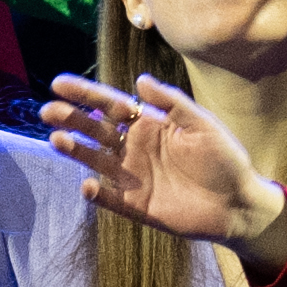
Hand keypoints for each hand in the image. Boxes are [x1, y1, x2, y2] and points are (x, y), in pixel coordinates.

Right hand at [38, 69, 286, 255]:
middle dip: (71, 119)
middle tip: (48, 111)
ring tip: (57, 140)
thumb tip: (140, 80)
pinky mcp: (136, 206)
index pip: (110, 105)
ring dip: (76, 151)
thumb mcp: (202, 125)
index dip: (85, 94)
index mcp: (149, 124)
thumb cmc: (224, 160)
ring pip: (96, 161)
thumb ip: (172, 103)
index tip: (59, 83)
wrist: (239, 204)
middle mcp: (135, 148)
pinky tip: (87, 186)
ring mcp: (133, 177)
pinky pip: (110, 199)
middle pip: (95, 130)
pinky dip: (97, 194)